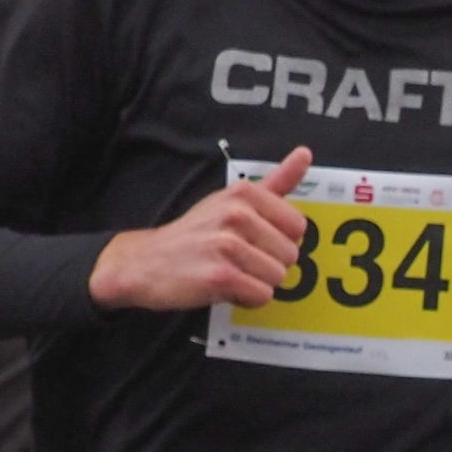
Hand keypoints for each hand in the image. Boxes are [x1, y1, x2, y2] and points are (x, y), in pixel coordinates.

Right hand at [89, 149, 311, 310]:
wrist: (145, 261)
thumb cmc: (197, 233)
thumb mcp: (233, 200)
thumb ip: (276, 182)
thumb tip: (306, 153)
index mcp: (245, 193)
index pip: (298, 227)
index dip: (279, 240)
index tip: (253, 240)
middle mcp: (237, 214)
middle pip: (290, 255)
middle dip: (268, 264)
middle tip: (237, 259)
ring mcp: (227, 245)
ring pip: (277, 277)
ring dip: (257, 283)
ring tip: (229, 272)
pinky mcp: (220, 276)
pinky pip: (261, 295)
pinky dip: (246, 298)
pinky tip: (224, 287)